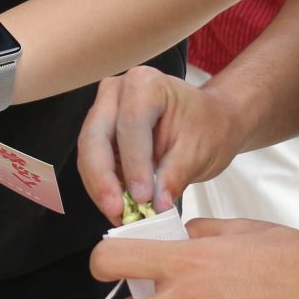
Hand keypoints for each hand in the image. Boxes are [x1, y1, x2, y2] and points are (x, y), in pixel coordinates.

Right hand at [77, 67, 246, 221]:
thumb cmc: (207, 128)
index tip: (143, 198)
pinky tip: (117, 208)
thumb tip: (156, 205)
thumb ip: (175, 175)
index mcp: (145, 84)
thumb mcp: (199, 151)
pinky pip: (93, 163)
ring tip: (119, 215)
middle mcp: (116, 92)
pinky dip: (103, 187)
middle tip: (116, 210)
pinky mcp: (100, 134)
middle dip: (103, 178)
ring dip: (100, 187)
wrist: (209, 123)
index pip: (130, 125)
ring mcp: (103, 111)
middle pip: (96, 137)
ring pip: (89, 153)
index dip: (133, 164)